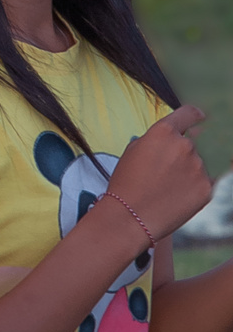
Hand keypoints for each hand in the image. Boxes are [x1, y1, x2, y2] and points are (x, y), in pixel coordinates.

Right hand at [107, 104, 211, 241]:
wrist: (130, 218)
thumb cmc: (125, 184)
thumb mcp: (133, 151)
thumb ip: (155, 139)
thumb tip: (173, 137)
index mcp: (164, 132)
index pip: (189, 114)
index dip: (195, 115)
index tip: (201, 118)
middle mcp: (185, 145)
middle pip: (195, 141)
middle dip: (186, 151)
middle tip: (170, 169)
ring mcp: (198, 167)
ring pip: (201, 162)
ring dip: (190, 170)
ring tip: (168, 188)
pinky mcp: (207, 188)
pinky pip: (206, 181)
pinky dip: (195, 187)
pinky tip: (177, 196)